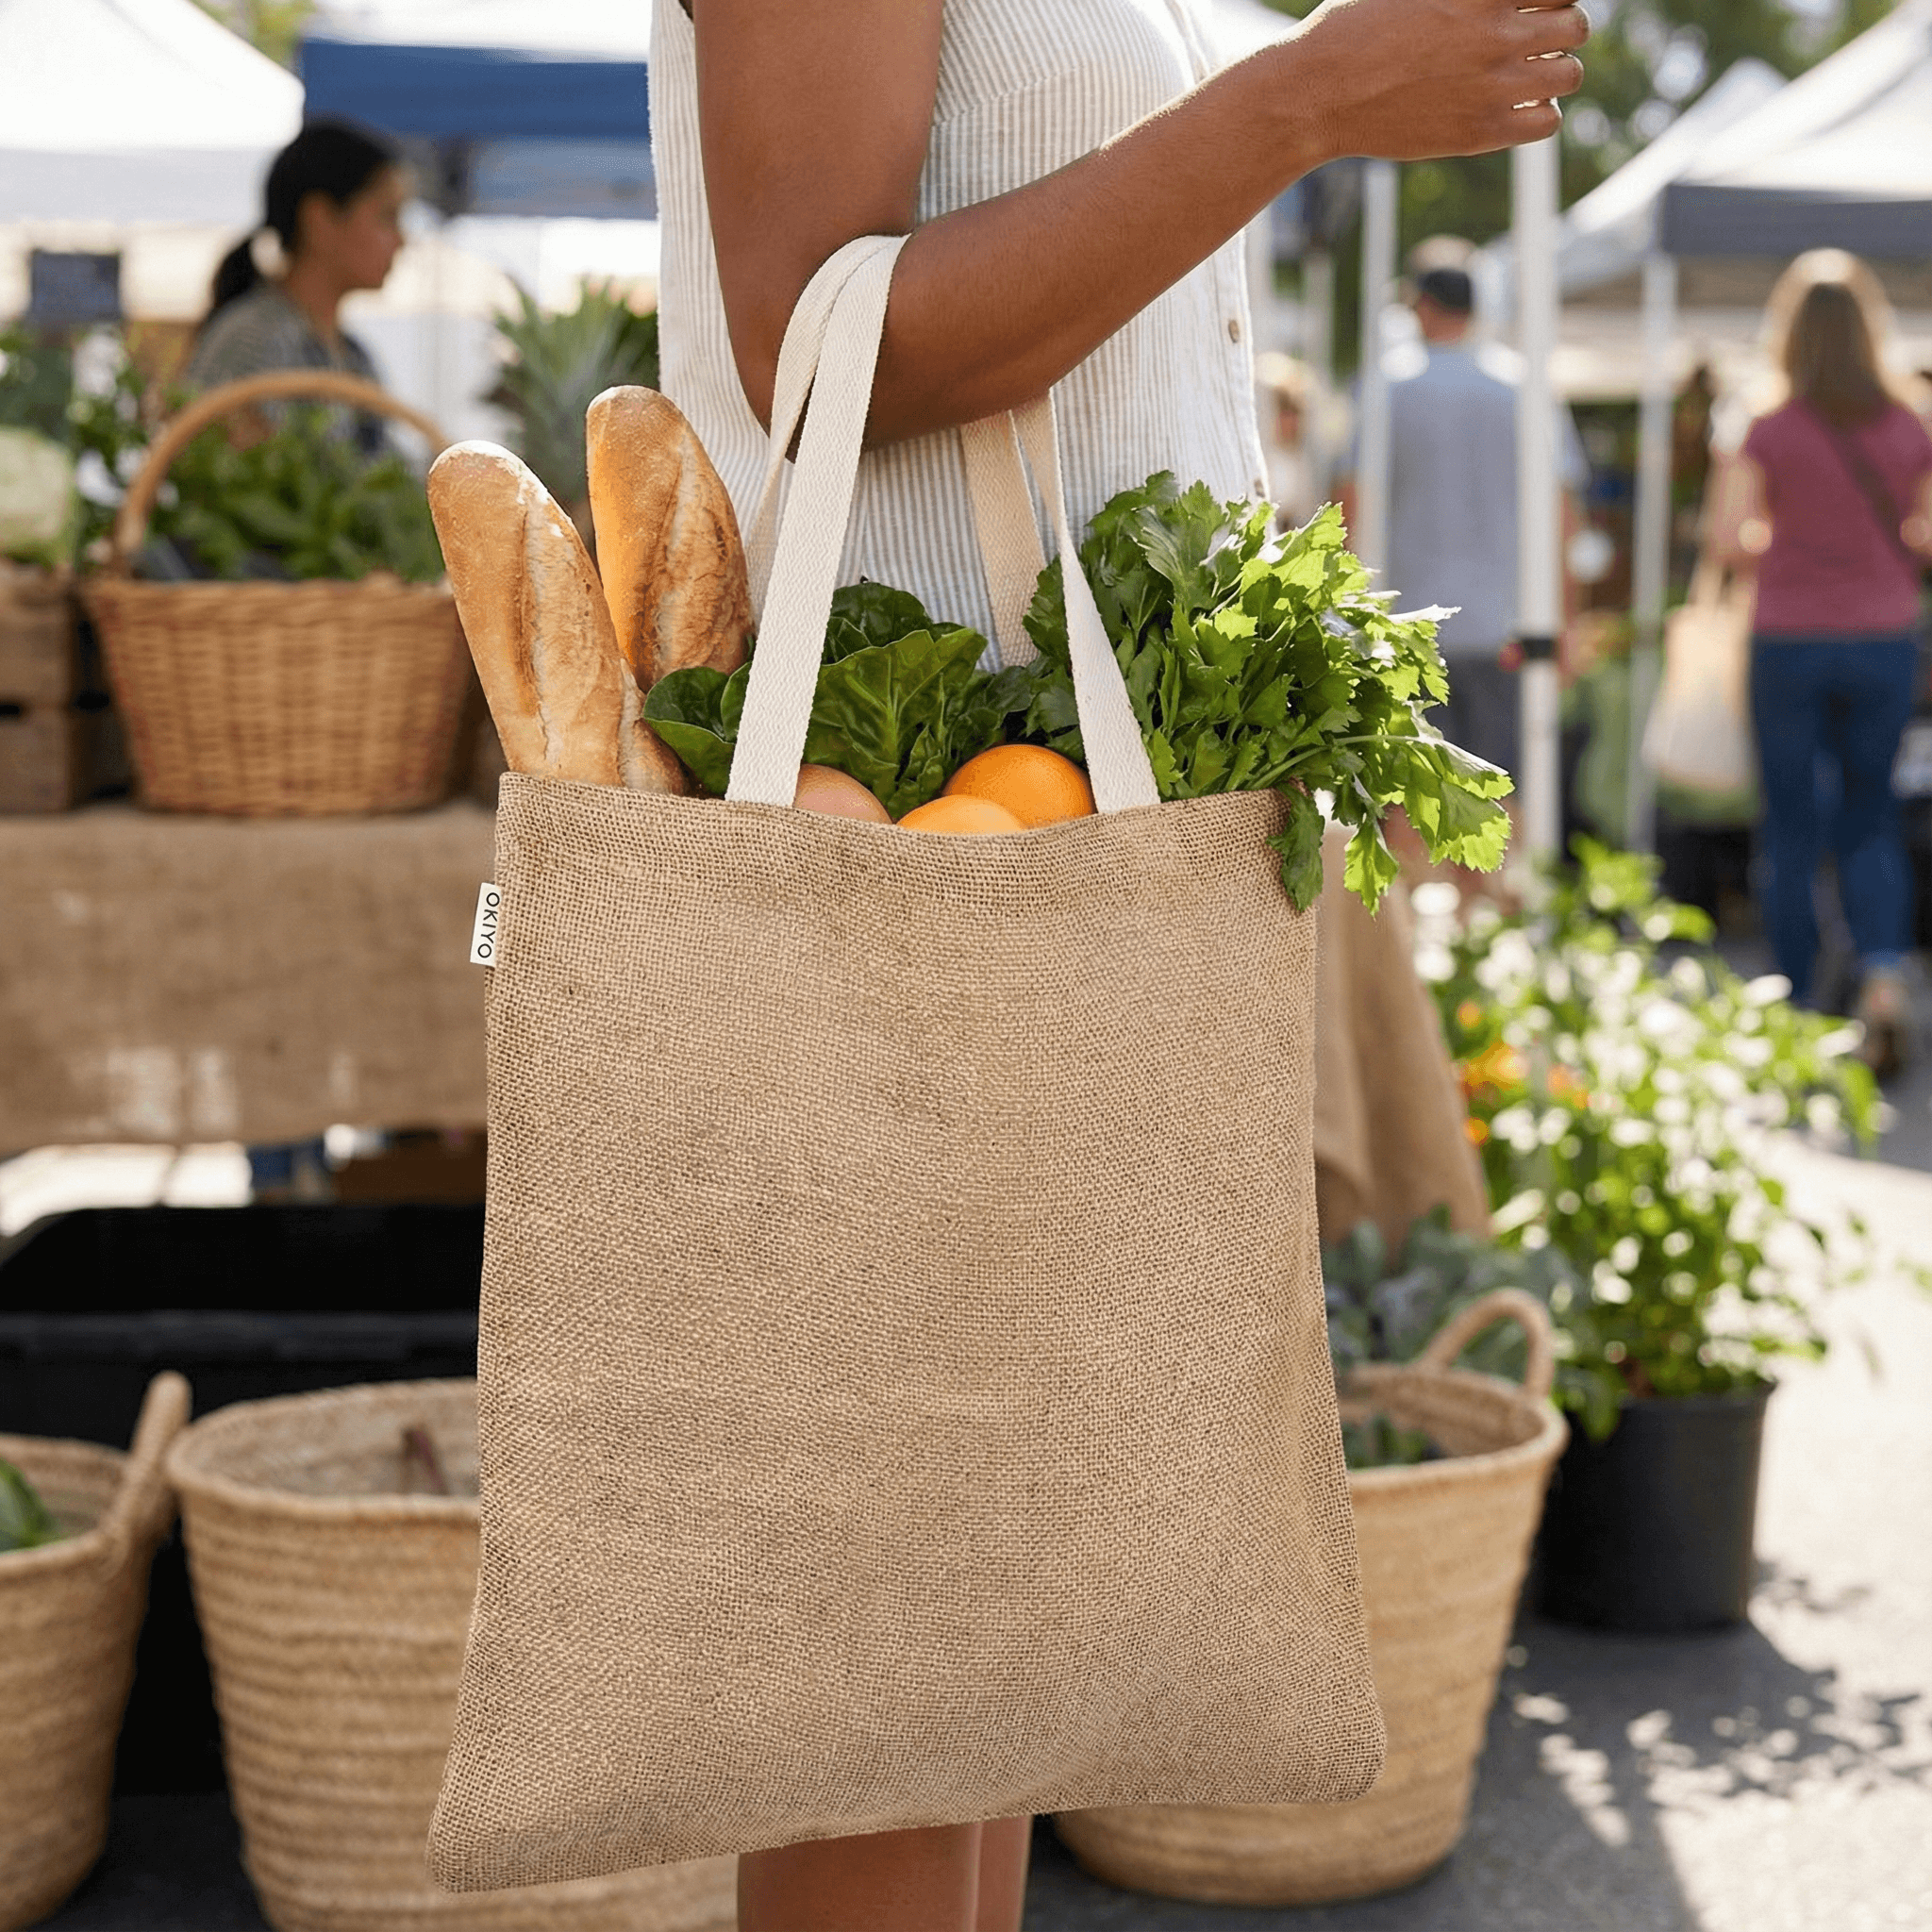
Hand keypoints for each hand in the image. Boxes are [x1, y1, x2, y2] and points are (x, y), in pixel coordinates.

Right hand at [1285, 0, 1588, 159]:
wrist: (1320, 92)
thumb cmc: (1354, 27)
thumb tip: (1486, 1)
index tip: (1534, 5)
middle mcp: (1496, 36)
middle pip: (1576, 25)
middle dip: (1561, 28)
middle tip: (1536, 39)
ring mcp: (1492, 88)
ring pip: (1569, 75)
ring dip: (1556, 70)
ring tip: (1530, 74)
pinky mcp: (1480, 133)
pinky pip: (1547, 122)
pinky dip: (1541, 112)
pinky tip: (1518, 106)